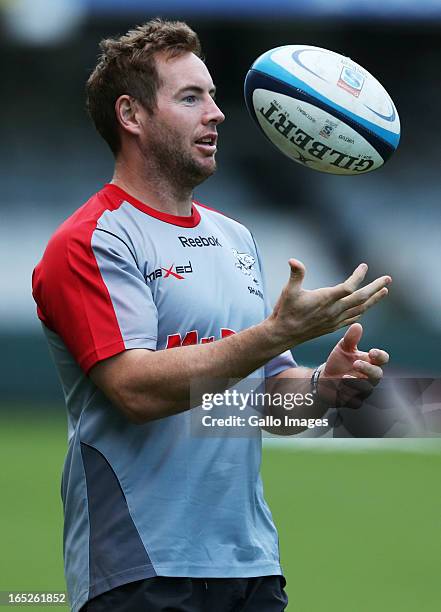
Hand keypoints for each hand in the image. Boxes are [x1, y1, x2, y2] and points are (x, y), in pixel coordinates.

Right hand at [269, 259, 390, 347]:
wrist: (283, 334)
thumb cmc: (285, 311)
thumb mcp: (288, 291)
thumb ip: (296, 274)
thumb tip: (293, 260)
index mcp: (325, 300)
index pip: (349, 287)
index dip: (358, 276)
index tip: (364, 266)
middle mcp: (333, 311)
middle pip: (361, 298)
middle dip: (375, 288)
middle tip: (388, 278)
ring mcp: (334, 320)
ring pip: (360, 309)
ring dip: (374, 300)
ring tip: (385, 291)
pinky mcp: (333, 327)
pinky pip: (353, 318)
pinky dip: (363, 310)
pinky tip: (367, 306)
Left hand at [319, 323, 388, 407]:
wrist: (324, 379)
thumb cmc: (338, 362)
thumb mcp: (342, 348)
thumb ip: (350, 339)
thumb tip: (357, 325)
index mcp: (370, 362)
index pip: (382, 359)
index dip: (380, 356)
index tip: (371, 352)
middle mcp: (369, 377)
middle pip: (377, 375)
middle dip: (368, 369)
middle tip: (355, 363)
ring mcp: (363, 390)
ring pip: (367, 389)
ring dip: (356, 383)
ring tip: (344, 377)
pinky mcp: (354, 401)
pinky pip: (355, 402)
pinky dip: (346, 396)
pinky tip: (338, 389)